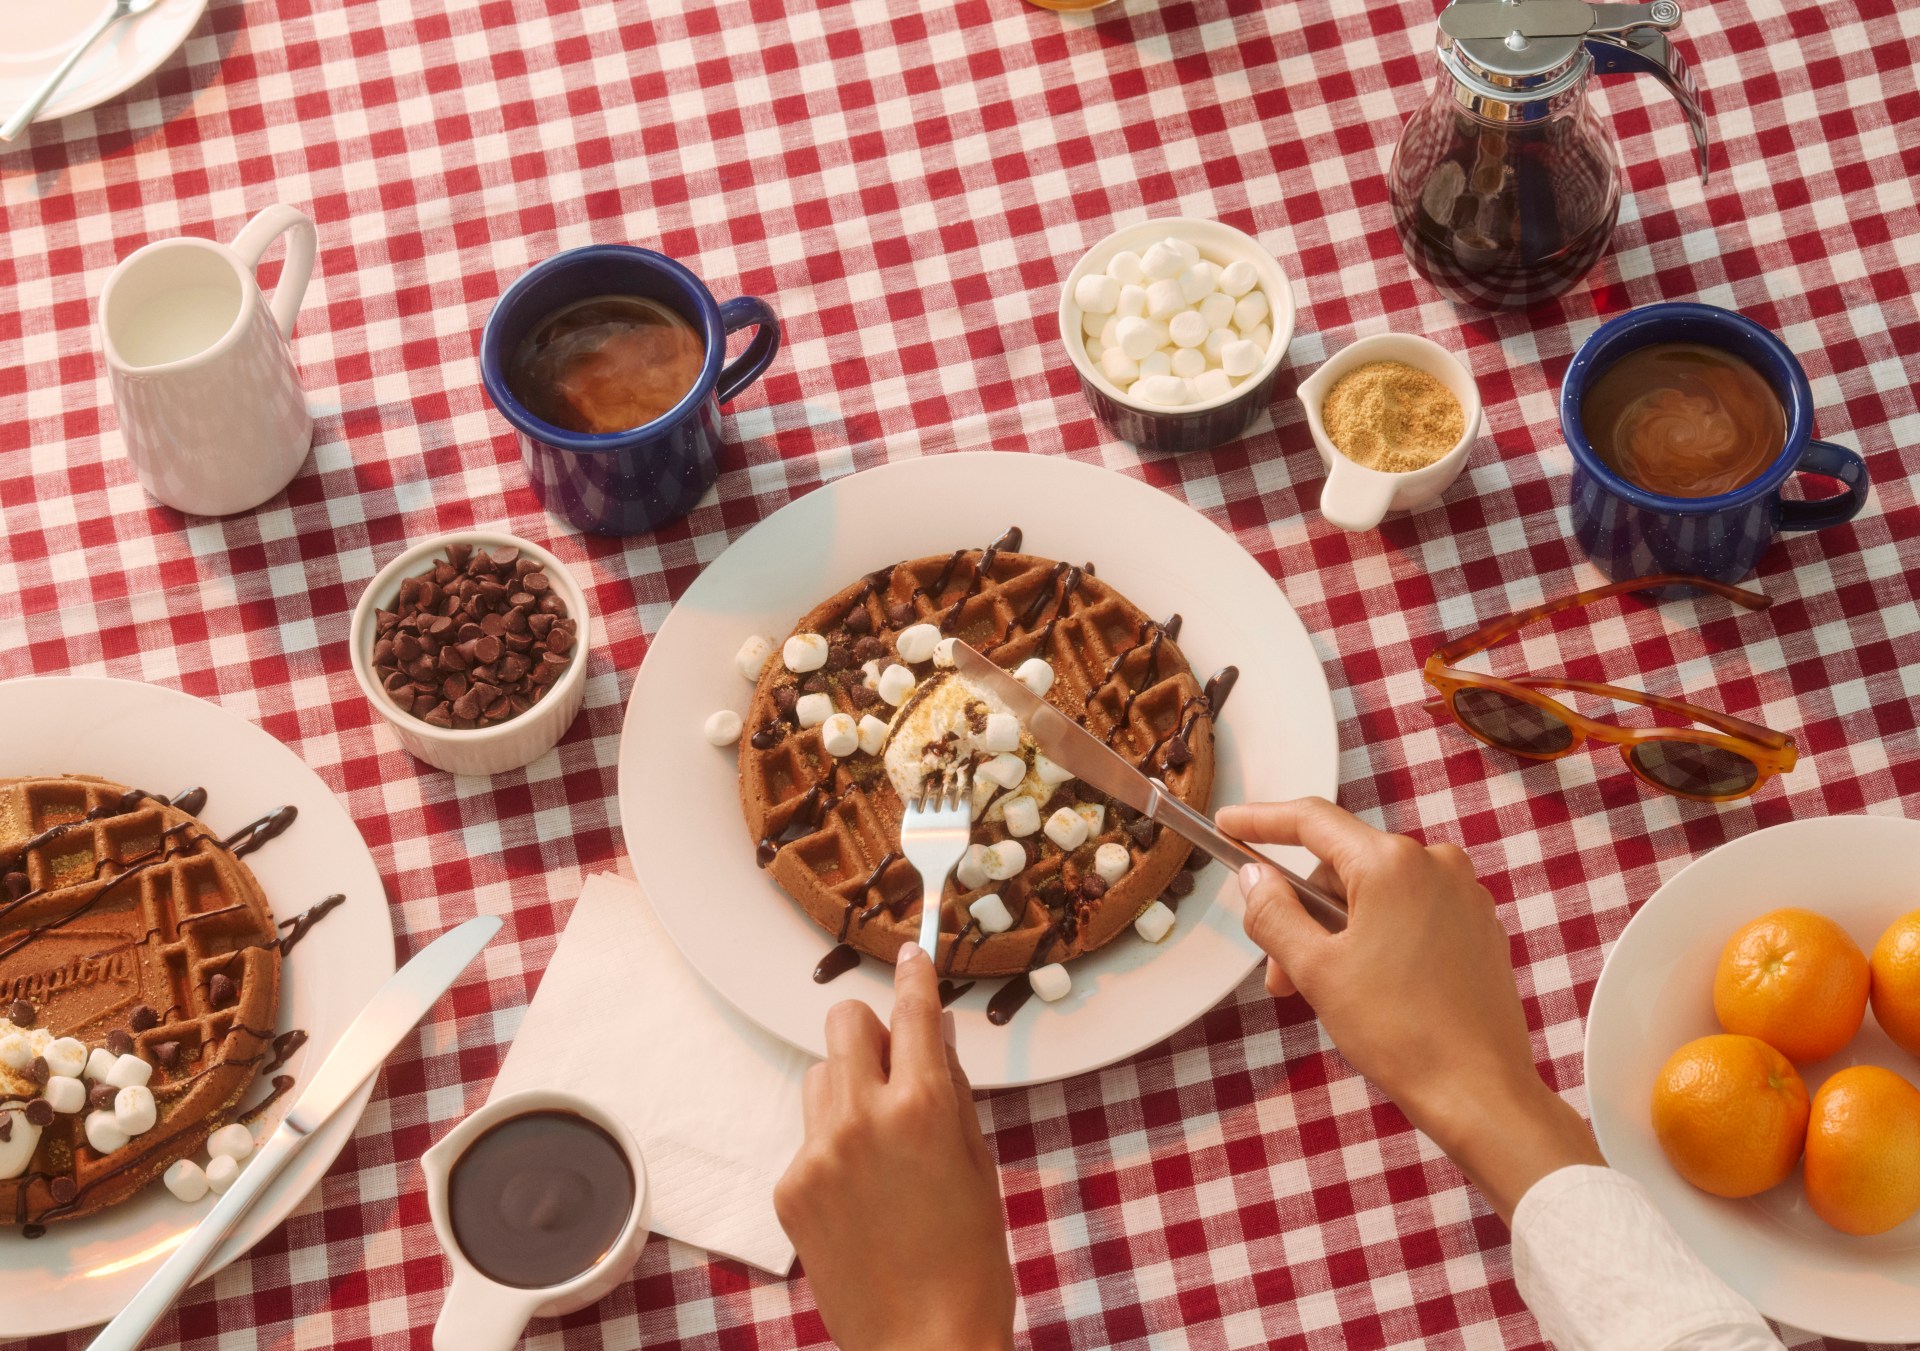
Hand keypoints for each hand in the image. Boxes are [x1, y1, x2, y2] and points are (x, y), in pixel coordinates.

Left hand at [774, 943, 1015, 1350]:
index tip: (912, 955)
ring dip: (848, 1086)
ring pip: (820, 1076)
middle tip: (894, 1061)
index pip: (913, 1011)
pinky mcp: (790, 1186)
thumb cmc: (970, 1260)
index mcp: (924, 1107)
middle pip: (844, 1022)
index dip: (915, 976)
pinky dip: (833, 1148)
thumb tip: (935, 1034)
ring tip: (880, 1144)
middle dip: (871, 1030)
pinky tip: (861, 1195)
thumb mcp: (978, 1164)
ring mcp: (818, 1152)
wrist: (923, 1343)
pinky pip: (809, 1137)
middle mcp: (863, 1116)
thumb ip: (952, 1090)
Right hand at [1217, 797, 1601, 1220]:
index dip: (1261, 820)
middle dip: (1302, 910)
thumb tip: (1254, 877)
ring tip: (1324, 992)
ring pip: (1375, 891)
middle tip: (1280, 973)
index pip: (1311, 820)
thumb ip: (1274, 913)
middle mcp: (1434, 863)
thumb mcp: (1315, 970)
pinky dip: (1378, 935)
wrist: (1480, 1092)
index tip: (1227, 823)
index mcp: (1391, 864)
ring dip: (1338, 930)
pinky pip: (1411, 910)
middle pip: (1342, 864)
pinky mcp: (1479, 925)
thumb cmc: (1399, 1032)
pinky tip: (1370, 987)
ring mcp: (1463, 893)